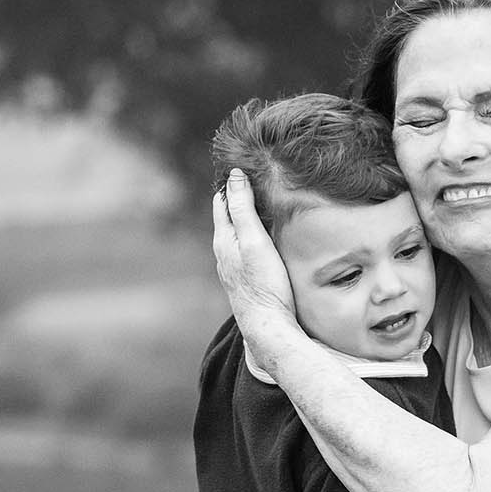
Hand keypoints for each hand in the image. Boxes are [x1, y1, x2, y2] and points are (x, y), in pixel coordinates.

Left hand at [212, 171, 298, 371]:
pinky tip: (262, 239)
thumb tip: (234, 176)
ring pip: (236, 236)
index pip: (222, 201)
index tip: (242, 166)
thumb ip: (242, 208)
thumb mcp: (253, 240)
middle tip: (252, 179)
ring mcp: (233, 269)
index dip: (231, 183)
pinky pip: (245, 251)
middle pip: (228, 218)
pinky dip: (251, 237)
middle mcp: (223, 254)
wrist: (268, 326)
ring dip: (245, 219)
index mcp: (223, 239)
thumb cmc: (263, 283)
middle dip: (237, 199)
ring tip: (260, 204)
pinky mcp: (246, 281)